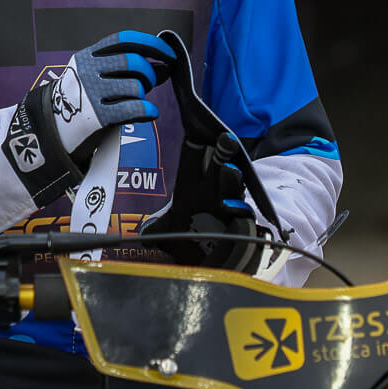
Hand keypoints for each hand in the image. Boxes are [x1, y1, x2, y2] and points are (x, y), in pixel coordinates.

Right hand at [1, 30, 174, 205]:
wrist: (49, 130)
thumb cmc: (80, 101)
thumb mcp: (95, 77)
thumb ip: (126, 70)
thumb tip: (164, 66)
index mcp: (88, 55)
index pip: (125, 39)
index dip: (152, 44)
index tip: (168, 54)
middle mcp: (87, 70)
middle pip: (133, 62)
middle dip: (148, 73)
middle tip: (146, 84)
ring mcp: (90, 93)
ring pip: (135, 86)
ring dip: (143, 94)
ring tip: (136, 101)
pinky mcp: (95, 117)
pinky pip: (134, 108)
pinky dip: (148, 110)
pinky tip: (149, 113)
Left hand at [143, 132, 263, 273]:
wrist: (207, 260)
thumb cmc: (188, 237)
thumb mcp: (169, 231)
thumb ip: (158, 230)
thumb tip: (144, 238)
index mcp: (194, 183)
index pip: (193, 158)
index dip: (193, 145)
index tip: (195, 128)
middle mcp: (213, 189)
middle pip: (218, 165)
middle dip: (223, 152)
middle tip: (225, 138)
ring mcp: (229, 203)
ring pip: (233, 186)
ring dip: (231, 178)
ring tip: (229, 169)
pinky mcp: (241, 221)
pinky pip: (243, 212)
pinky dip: (237, 209)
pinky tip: (228, 206)